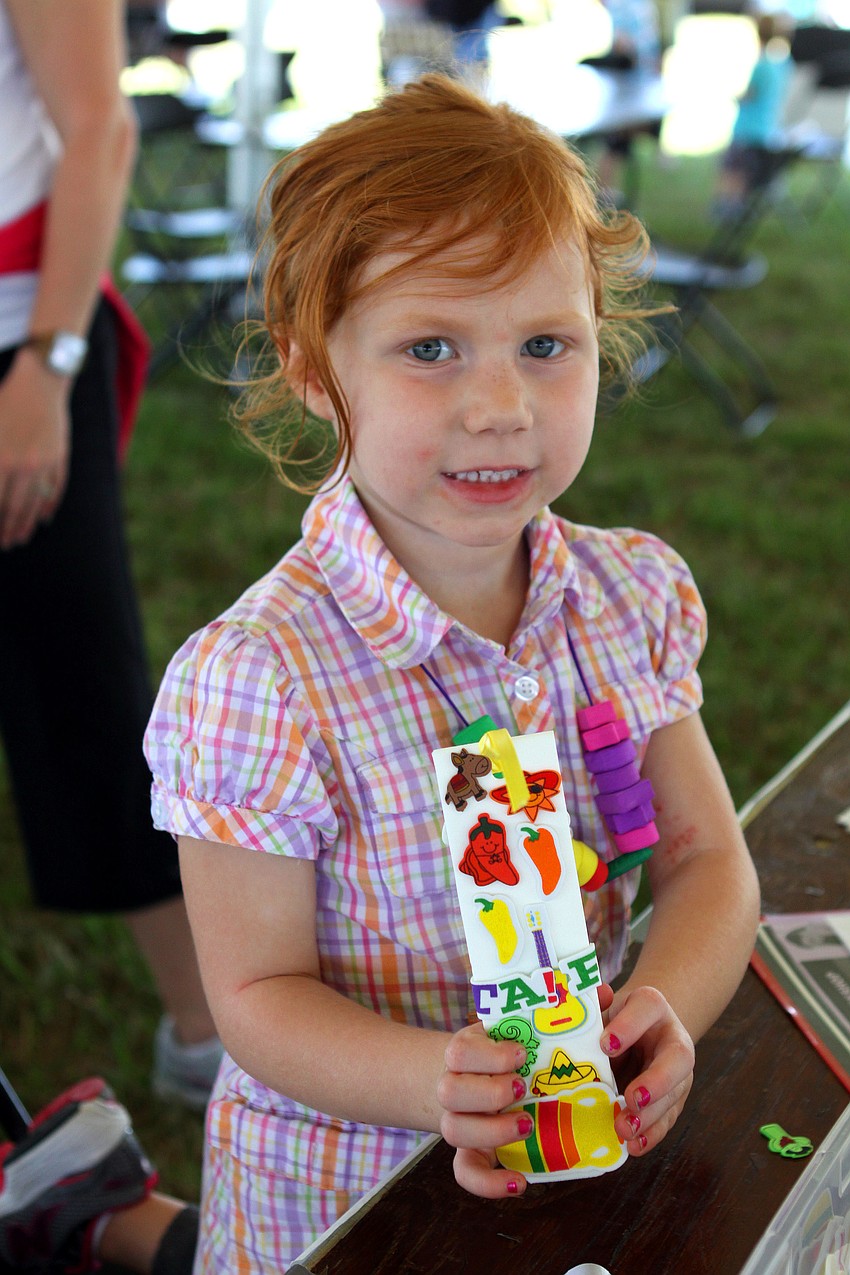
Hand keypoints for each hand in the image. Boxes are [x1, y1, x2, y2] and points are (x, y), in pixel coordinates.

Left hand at [0, 351, 69, 548]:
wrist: (41, 380)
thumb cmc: (7, 400)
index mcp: (2, 459)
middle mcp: (24, 466)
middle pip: (15, 507)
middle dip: (8, 529)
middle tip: (5, 544)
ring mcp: (45, 464)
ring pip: (35, 502)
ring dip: (27, 523)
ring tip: (21, 537)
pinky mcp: (60, 458)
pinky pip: (55, 488)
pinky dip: (50, 504)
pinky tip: (44, 516)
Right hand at [437, 1021, 531, 1198]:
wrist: (477, 1077)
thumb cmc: (506, 1052)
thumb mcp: (516, 1028)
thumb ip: (548, 1015)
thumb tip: (597, 995)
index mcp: (463, 1052)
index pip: (459, 1051)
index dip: (490, 1055)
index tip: (521, 1053)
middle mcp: (453, 1086)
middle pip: (449, 1091)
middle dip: (489, 1092)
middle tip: (521, 1087)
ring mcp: (458, 1121)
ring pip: (454, 1130)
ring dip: (491, 1130)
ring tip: (526, 1124)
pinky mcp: (469, 1152)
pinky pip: (465, 1172)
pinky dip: (488, 1184)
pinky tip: (518, 1183)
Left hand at [598, 983, 694, 1155]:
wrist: (638, 1032)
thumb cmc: (613, 1020)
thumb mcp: (603, 1008)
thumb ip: (596, 1005)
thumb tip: (598, 996)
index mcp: (653, 1006)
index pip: (649, 1006)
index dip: (629, 1026)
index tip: (605, 1045)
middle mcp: (673, 1038)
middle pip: (677, 1057)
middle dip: (656, 1081)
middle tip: (631, 1098)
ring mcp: (678, 1072)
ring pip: (674, 1094)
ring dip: (651, 1116)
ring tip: (625, 1129)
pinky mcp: (673, 1100)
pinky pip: (668, 1119)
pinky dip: (651, 1135)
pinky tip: (635, 1146)